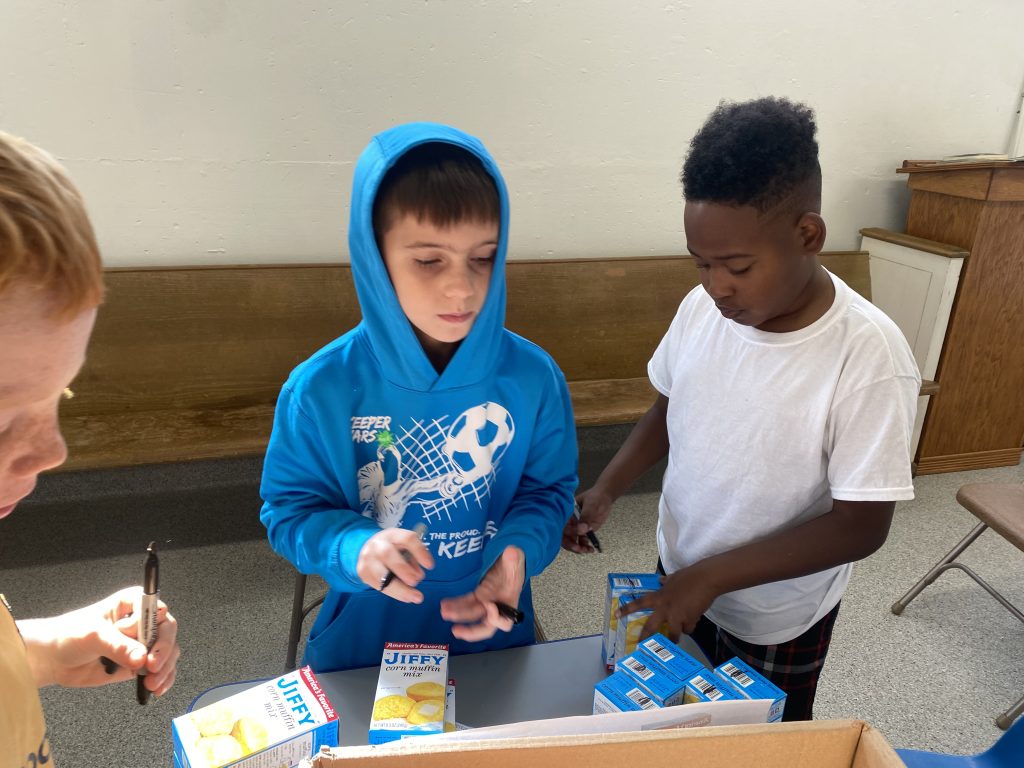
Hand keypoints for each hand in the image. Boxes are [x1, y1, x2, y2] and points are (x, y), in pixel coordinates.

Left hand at [18, 587, 179, 695]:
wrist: (53, 659)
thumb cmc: (69, 635)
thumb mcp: (94, 636)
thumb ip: (119, 646)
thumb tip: (142, 658)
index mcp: (133, 603)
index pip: (157, 610)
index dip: (155, 626)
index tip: (147, 643)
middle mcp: (142, 622)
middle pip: (167, 632)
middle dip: (164, 650)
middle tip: (152, 666)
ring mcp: (142, 644)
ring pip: (168, 652)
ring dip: (165, 668)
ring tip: (152, 683)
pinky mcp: (138, 663)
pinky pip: (160, 670)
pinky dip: (163, 679)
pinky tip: (157, 688)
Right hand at [356, 527, 433, 602]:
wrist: (367, 549)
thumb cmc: (394, 549)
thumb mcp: (404, 546)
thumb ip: (413, 557)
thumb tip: (418, 574)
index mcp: (393, 535)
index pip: (407, 539)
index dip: (419, 552)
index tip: (430, 566)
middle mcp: (378, 544)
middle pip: (388, 555)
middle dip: (404, 570)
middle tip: (416, 582)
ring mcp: (367, 558)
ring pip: (380, 575)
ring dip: (399, 589)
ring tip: (414, 597)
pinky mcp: (362, 572)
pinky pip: (377, 585)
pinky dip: (393, 593)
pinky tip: (405, 597)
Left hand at [440, 546, 524, 641]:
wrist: (510, 561)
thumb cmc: (515, 563)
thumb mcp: (517, 559)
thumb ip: (514, 558)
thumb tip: (511, 553)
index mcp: (510, 602)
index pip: (505, 620)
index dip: (496, 617)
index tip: (488, 604)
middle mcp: (498, 607)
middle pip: (486, 626)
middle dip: (471, 630)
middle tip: (456, 630)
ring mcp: (486, 603)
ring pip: (472, 615)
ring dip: (458, 615)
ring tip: (444, 612)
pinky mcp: (478, 596)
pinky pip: (466, 603)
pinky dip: (455, 604)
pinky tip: (444, 603)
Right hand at [561, 487, 612, 552]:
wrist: (605, 497)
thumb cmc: (596, 497)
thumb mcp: (592, 505)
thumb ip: (586, 516)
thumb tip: (582, 529)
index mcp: (567, 512)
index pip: (562, 524)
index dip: (567, 532)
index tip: (577, 534)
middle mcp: (570, 521)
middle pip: (564, 535)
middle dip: (570, 544)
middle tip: (579, 548)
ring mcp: (576, 527)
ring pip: (572, 541)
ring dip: (578, 548)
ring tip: (587, 550)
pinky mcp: (584, 531)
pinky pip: (581, 541)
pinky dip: (585, 547)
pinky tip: (590, 549)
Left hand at [617, 563, 716, 641]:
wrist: (705, 580)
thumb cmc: (689, 576)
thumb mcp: (673, 578)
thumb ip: (666, 582)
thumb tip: (661, 580)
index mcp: (659, 596)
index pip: (639, 603)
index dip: (626, 609)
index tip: (615, 615)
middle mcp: (664, 608)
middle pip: (651, 627)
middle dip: (645, 638)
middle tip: (641, 645)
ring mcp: (676, 616)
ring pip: (674, 634)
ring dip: (676, 636)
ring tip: (679, 635)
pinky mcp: (688, 620)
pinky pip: (688, 629)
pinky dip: (691, 626)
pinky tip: (695, 618)